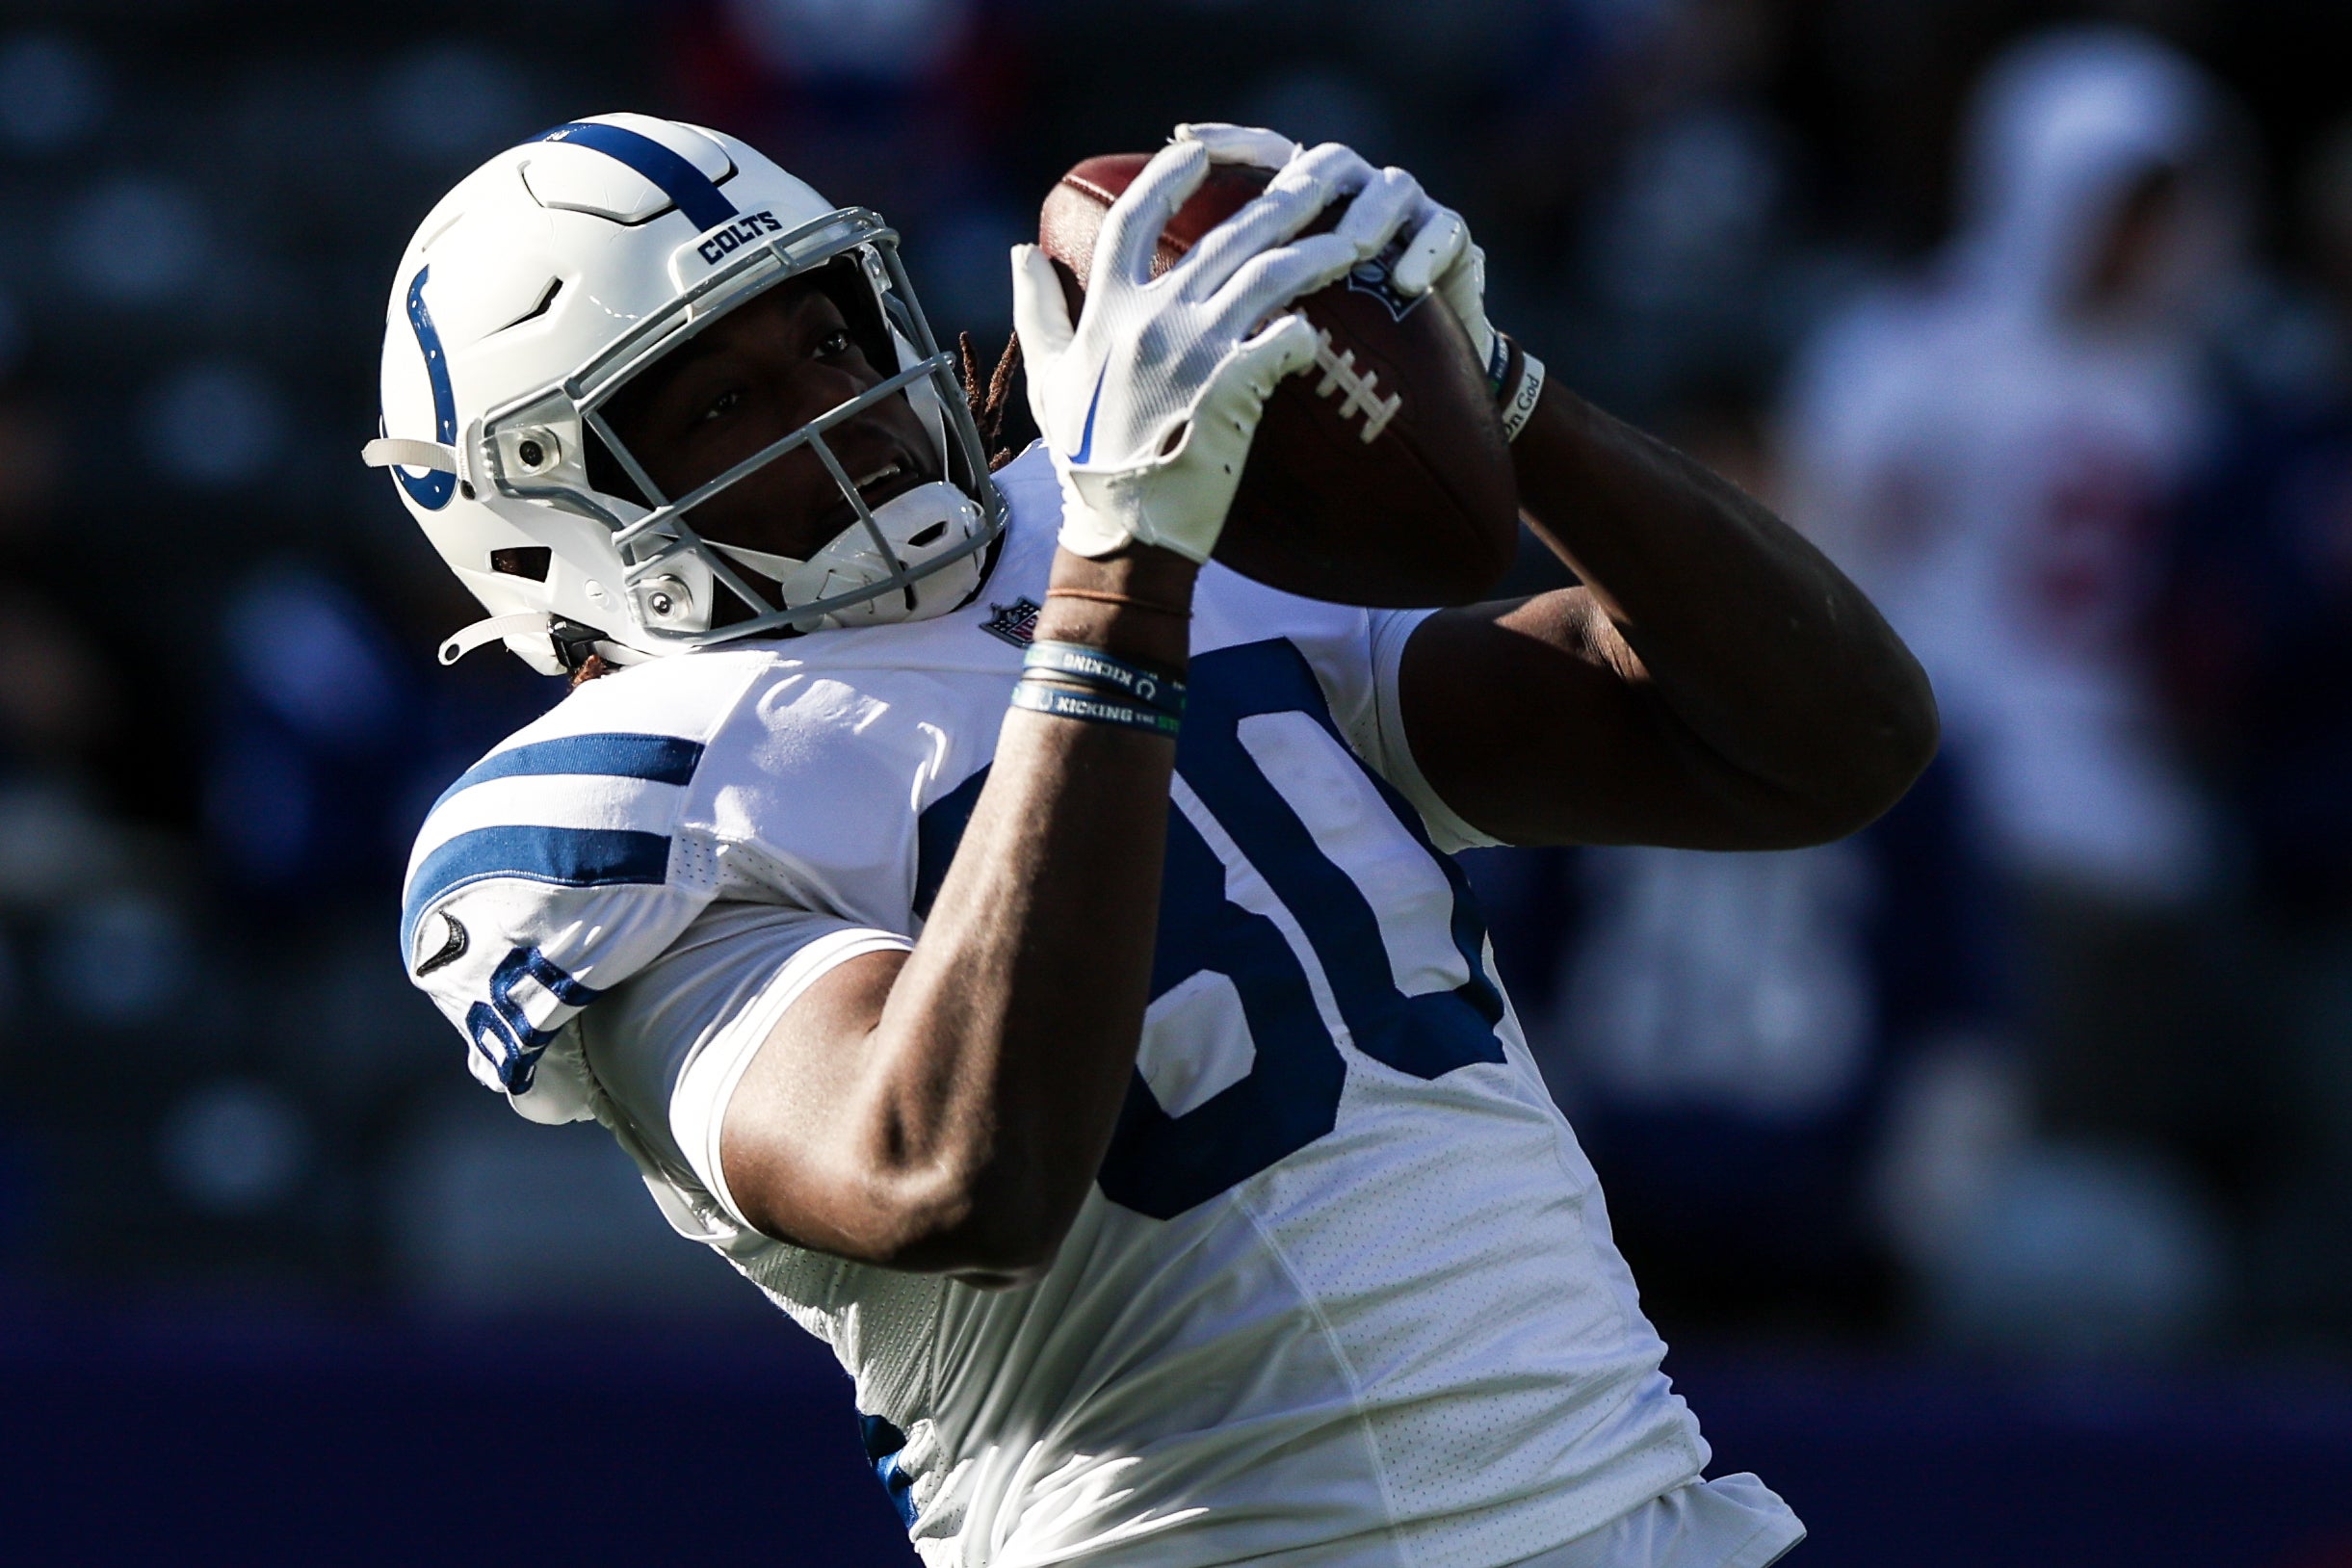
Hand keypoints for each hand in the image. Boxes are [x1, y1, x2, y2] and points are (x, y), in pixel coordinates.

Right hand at [1011, 138, 1419, 562]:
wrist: (1123, 534)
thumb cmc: (1086, 464)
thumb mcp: (1047, 381)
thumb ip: (1037, 311)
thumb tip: (1021, 251)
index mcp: (1106, 309)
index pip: (1135, 214)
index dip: (1171, 174)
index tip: (1202, 149)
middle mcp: (1150, 318)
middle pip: (1226, 233)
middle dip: (1282, 197)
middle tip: (1326, 174)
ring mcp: (1194, 352)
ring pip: (1269, 276)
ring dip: (1319, 251)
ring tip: (1358, 237)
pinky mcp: (1232, 390)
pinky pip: (1286, 342)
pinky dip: (1309, 329)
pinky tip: (1328, 324)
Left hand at [1175, 122, 1502, 382]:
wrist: (1417, 384)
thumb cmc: (1330, 351)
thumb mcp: (1268, 324)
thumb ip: (1217, 295)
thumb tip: (1134, 289)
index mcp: (1302, 203)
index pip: (1262, 154)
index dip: (1227, 143)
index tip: (1182, 140)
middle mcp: (1351, 194)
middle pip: (1326, 161)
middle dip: (1303, 182)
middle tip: (1281, 211)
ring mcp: (1404, 213)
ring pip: (1389, 186)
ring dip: (1368, 216)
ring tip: (1352, 250)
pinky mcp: (1450, 239)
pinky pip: (1444, 230)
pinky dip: (1426, 251)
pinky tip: (1406, 282)